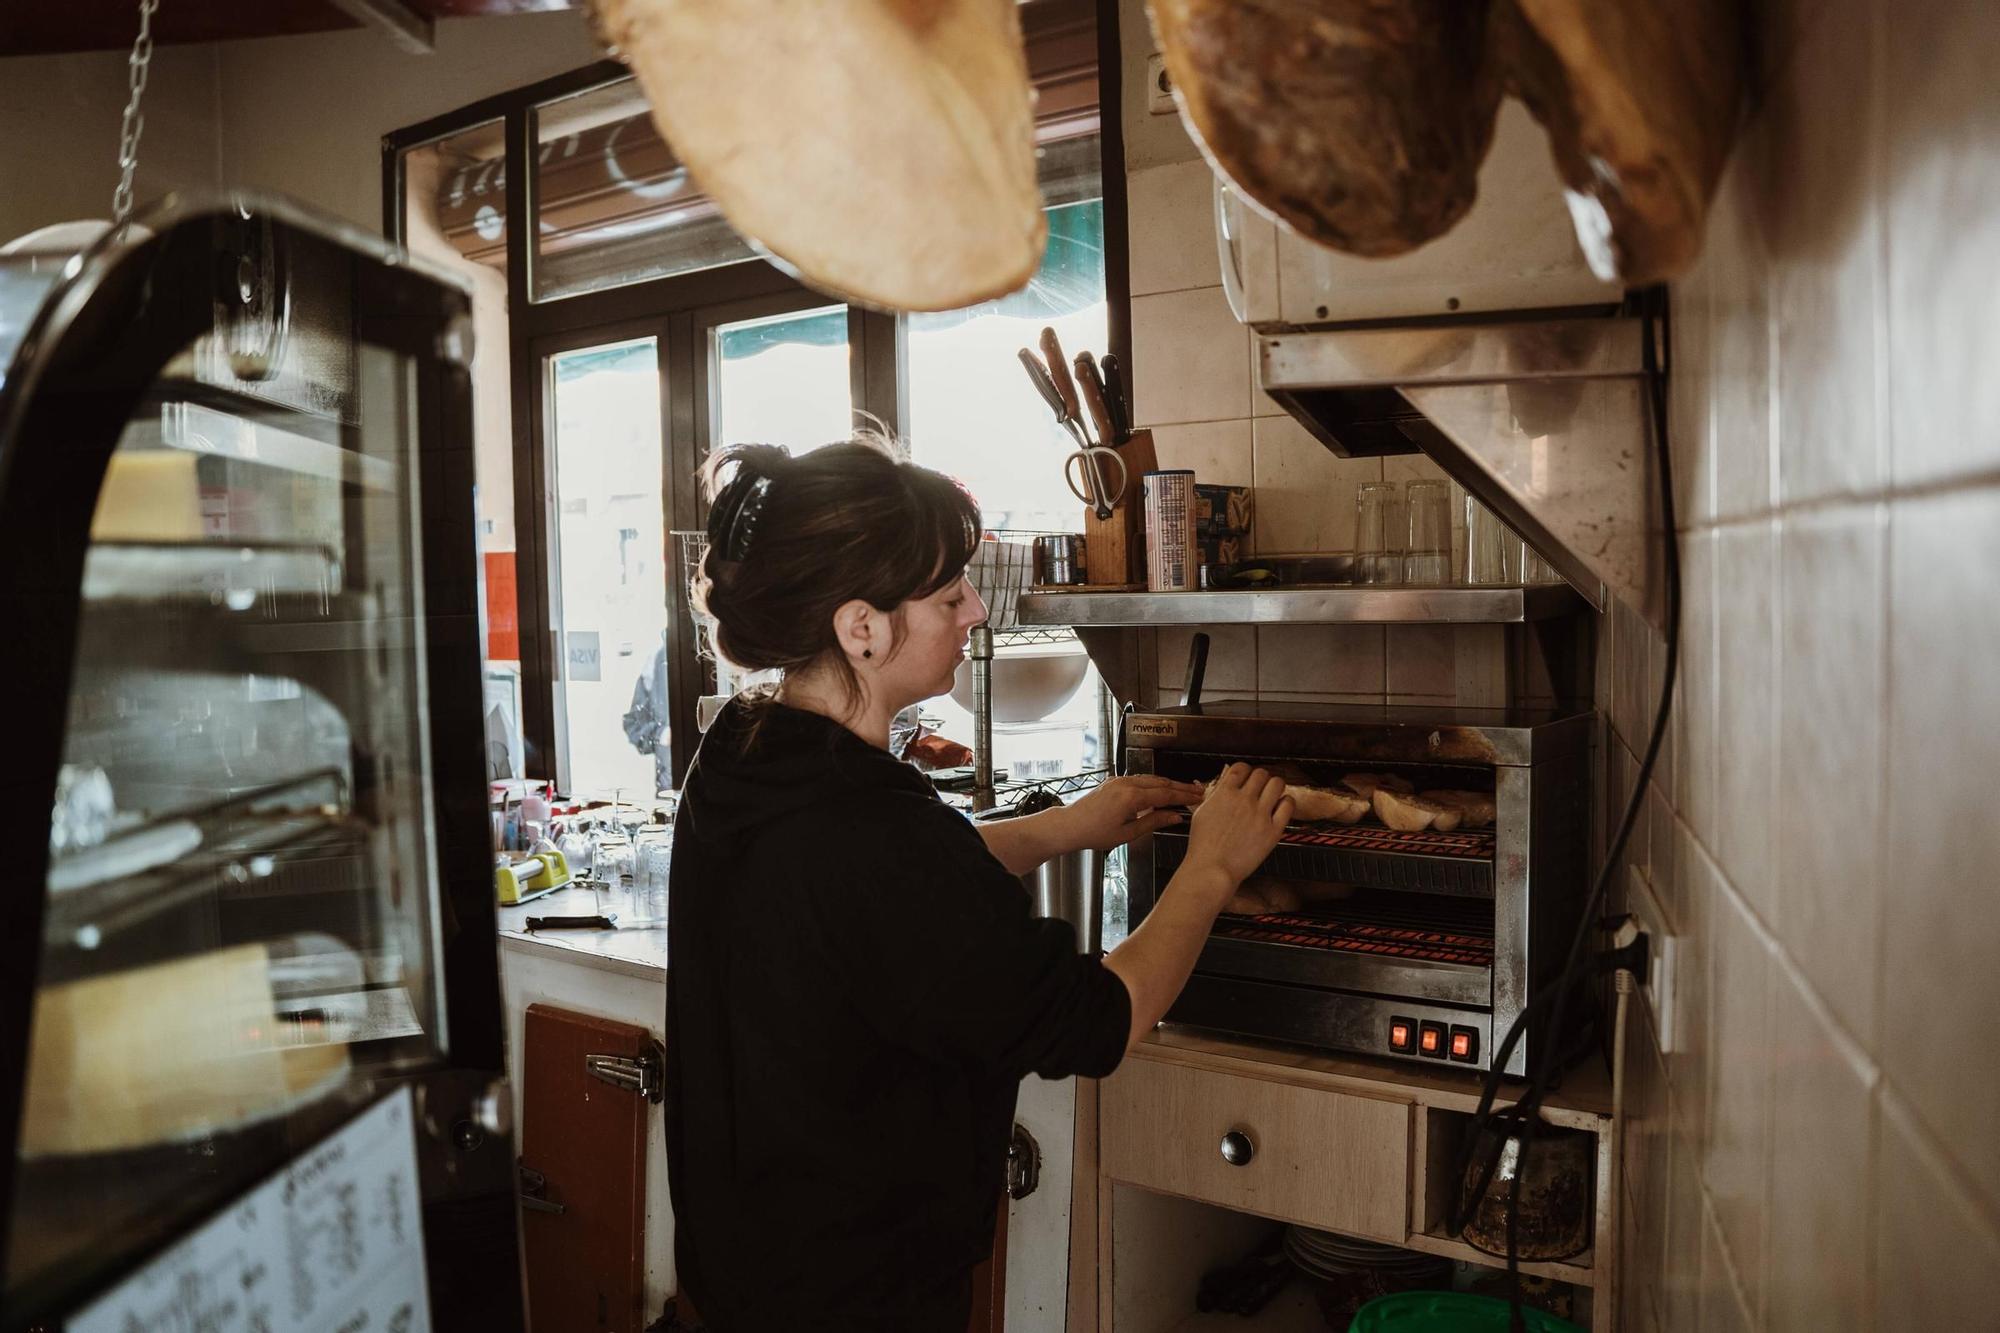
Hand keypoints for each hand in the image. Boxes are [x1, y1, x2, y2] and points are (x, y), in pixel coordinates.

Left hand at [1061, 775, 1207, 852]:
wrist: (1070, 825)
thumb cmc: (1094, 833)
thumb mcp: (1128, 833)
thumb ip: (1154, 822)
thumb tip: (1174, 817)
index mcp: (1131, 797)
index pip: (1165, 794)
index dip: (1184, 796)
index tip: (1198, 798)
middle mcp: (1126, 784)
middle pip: (1161, 783)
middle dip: (1181, 787)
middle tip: (1197, 791)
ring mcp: (1119, 780)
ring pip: (1151, 779)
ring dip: (1168, 784)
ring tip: (1183, 790)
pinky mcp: (1114, 782)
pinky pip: (1139, 779)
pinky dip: (1154, 783)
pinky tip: (1160, 789)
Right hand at [1184, 764, 1290, 886]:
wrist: (1212, 869)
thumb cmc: (1203, 846)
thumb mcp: (1202, 812)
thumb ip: (1216, 794)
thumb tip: (1227, 780)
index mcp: (1224, 794)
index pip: (1241, 767)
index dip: (1245, 771)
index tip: (1246, 777)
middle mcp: (1243, 800)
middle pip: (1261, 773)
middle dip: (1260, 779)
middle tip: (1260, 788)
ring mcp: (1259, 814)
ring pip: (1277, 783)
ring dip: (1274, 786)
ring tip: (1272, 795)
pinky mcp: (1272, 830)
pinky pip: (1288, 805)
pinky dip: (1286, 802)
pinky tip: (1281, 806)